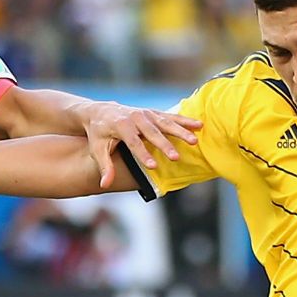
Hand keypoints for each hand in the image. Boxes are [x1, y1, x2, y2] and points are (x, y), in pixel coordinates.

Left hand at [83, 101, 201, 189]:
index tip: (153, 166)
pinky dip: (185, 121)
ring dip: (181, 131)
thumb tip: (104, 185)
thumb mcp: (97, 149)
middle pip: (152, 132)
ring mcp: (146, 114)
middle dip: (165, 145)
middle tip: (176, 158)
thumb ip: (104, 166)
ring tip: (194, 140)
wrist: (102, 111)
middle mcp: (135, 117)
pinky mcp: (153, 112)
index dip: (143, 154)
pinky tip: (199, 125)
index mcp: (121, 126)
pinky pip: (171, 117)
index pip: (133, 142)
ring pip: (166, 123)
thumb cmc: (99, 133)